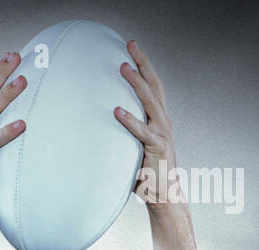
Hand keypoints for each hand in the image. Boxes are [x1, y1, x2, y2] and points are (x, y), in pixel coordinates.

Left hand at [114, 40, 178, 206]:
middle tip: (130, 44)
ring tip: (122, 68)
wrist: (164, 196)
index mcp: (158, 118)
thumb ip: (121, 133)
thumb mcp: (132, 147)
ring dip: (136, 84)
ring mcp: (162, 134)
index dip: (143, 65)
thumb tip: (95, 125)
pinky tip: (116, 110)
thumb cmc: (145, 172)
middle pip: (154, 85)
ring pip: (150, 102)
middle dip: (142, 63)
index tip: (131, 48)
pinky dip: (130, 120)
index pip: (152, 86)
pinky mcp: (157, 149)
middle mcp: (163, 121)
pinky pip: (143, 132)